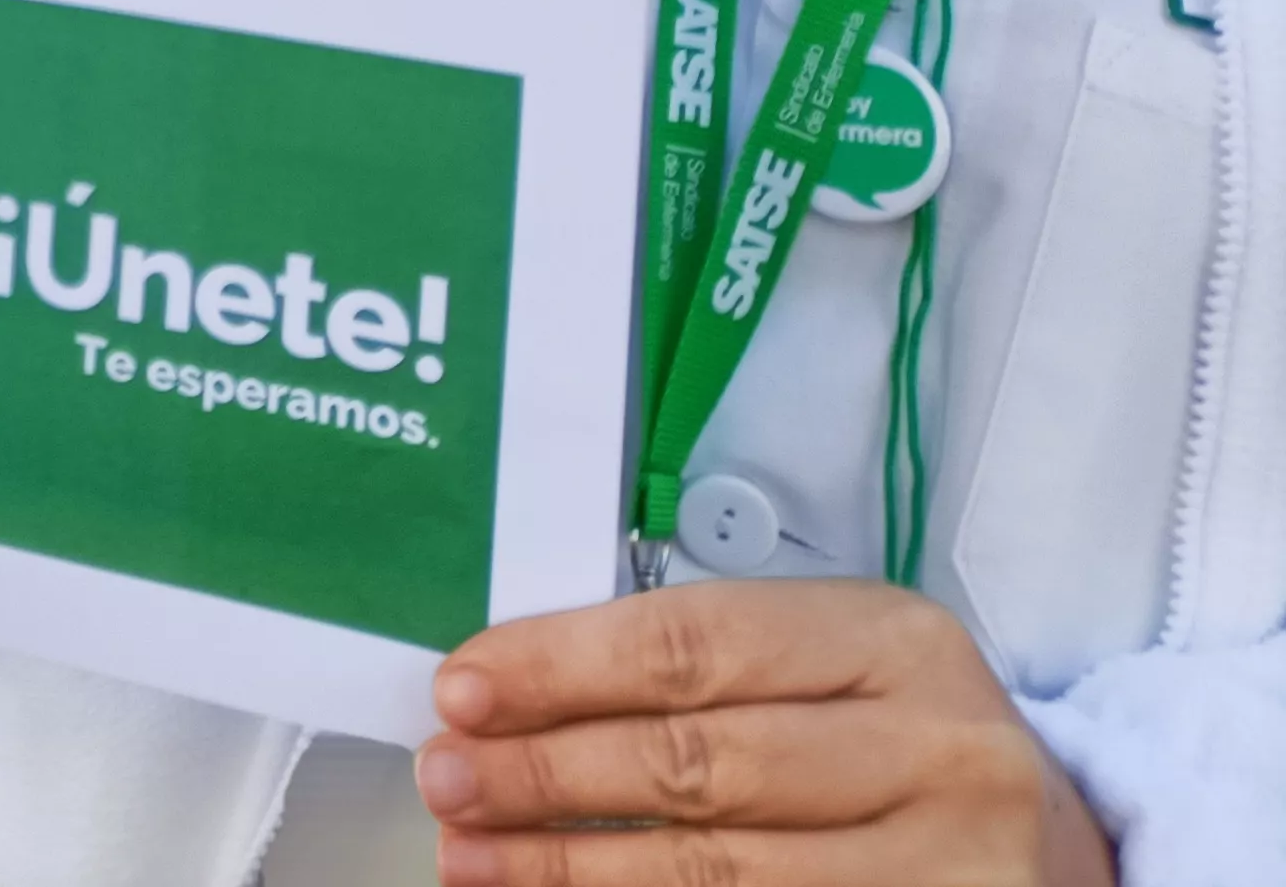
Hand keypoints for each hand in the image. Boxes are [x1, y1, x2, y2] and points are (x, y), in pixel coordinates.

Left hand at [417, 580, 1111, 886]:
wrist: (1056, 850)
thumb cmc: (901, 743)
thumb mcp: (830, 670)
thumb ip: (700, 668)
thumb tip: (508, 693)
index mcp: (895, 641)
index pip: (695, 644)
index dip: (562, 667)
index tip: (461, 689)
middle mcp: (936, 750)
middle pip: (701, 762)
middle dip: (550, 775)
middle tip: (447, 780)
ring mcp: (948, 867)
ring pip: (722, 871)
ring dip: (573, 869)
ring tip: (474, 860)